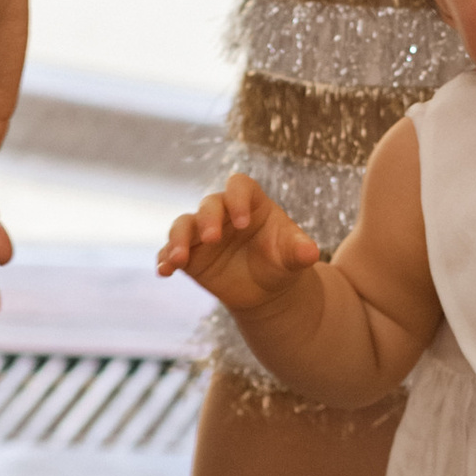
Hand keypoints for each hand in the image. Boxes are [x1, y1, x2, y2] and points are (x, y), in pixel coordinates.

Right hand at [157, 173, 322, 314]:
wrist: (267, 288)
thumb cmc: (282, 261)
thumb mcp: (293, 256)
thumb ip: (300, 251)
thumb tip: (311, 252)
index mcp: (250, 202)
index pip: (239, 186)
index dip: (238, 199)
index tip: (243, 223)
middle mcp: (223, 212)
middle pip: (209, 205)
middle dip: (208, 220)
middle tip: (211, 239)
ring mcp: (202, 232)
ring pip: (183, 225)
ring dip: (178, 239)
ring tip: (179, 259)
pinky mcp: (189, 254)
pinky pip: (171, 251)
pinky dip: (165, 259)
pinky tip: (164, 271)